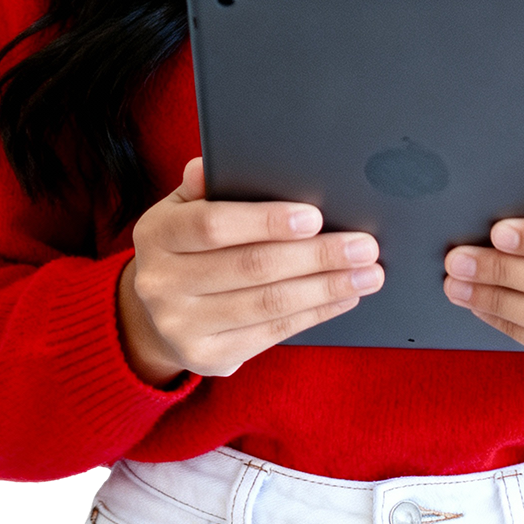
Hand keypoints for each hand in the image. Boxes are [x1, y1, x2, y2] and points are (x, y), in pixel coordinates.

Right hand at [117, 157, 383, 385]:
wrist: (155, 316)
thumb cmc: (187, 247)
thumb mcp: (184, 209)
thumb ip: (204, 188)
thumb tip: (209, 165)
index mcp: (157, 234)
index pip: (213, 225)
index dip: (266, 221)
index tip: (314, 217)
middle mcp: (161, 283)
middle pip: (251, 267)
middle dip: (316, 255)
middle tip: (363, 245)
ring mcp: (181, 326)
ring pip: (268, 304)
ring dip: (326, 288)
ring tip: (367, 273)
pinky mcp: (207, 357)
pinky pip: (272, 332)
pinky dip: (315, 313)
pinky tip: (344, 297)